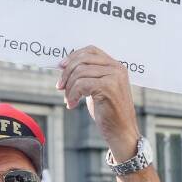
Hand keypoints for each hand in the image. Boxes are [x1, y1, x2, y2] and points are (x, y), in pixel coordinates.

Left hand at [57, 46, 138, 160]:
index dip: (73, 56)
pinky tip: (72, 105)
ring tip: (68, 99)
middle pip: (82, 60)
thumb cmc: (108, 112)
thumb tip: (64, 65)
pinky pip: (81, 84)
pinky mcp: (109, 87)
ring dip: (68, 87)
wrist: (121, 132)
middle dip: (66, 73)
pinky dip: (72, 95)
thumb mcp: (98, 88)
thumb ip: (88, 75)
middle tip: (59, 87)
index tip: (61, 67)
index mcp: (116, 65)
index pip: (91, 50)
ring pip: (79, 72)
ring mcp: (114, 77)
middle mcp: (117, 68)